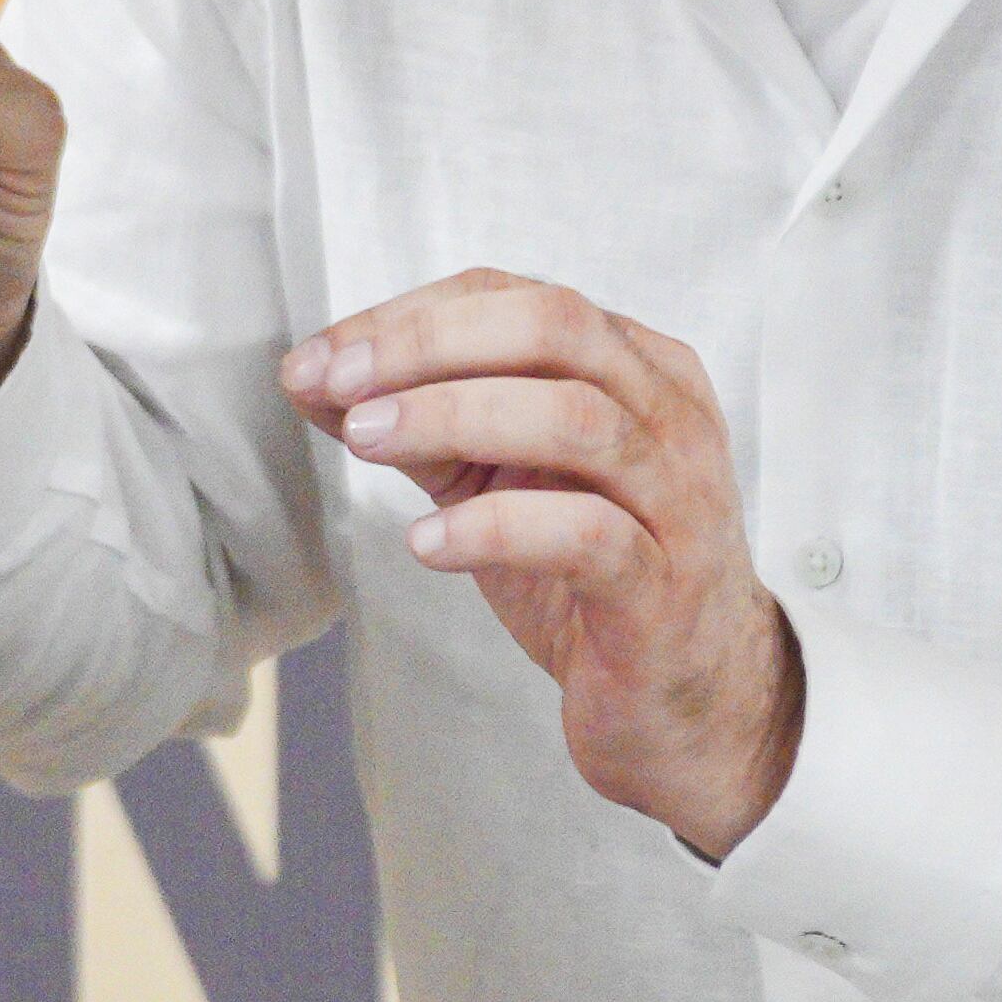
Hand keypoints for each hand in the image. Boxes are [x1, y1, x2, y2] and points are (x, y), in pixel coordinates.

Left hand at [282, 270, 803, 856]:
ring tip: (365, 440)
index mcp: (637, 366)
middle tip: (340, 384)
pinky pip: (586, 534)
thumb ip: (421, 423)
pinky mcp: (664, 587)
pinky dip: (495, 526)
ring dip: (452, 415)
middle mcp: (669, 415)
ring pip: (574, 417)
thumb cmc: (595, 575)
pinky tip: (427, 542)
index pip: (517, 297)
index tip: (324, 355)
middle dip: (429, 345)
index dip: (412, 316)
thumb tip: (312, 375)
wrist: (689, 703)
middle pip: (554, 327)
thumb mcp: (501, 479)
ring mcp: (677, 498)